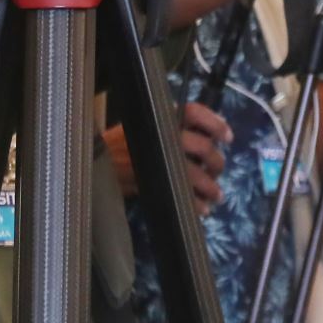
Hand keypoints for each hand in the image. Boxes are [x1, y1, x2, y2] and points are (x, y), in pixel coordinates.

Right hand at [103, 100, 230, 215]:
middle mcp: (162, 135)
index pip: (194, 112)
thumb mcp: (146, 122)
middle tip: (217, 171)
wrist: (95, 159)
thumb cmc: (124, 141)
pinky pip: (182, 195)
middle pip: (202, 147)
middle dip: (216, 162)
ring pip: (195, 174)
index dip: (214, 123)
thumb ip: (176, 122)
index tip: (227, 137)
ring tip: (217, 196)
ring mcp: (157, 159)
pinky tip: (201, 209)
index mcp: (161, 117)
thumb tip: (217, 125)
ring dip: (211, 187)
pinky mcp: (152, 182)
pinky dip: (196, 204)